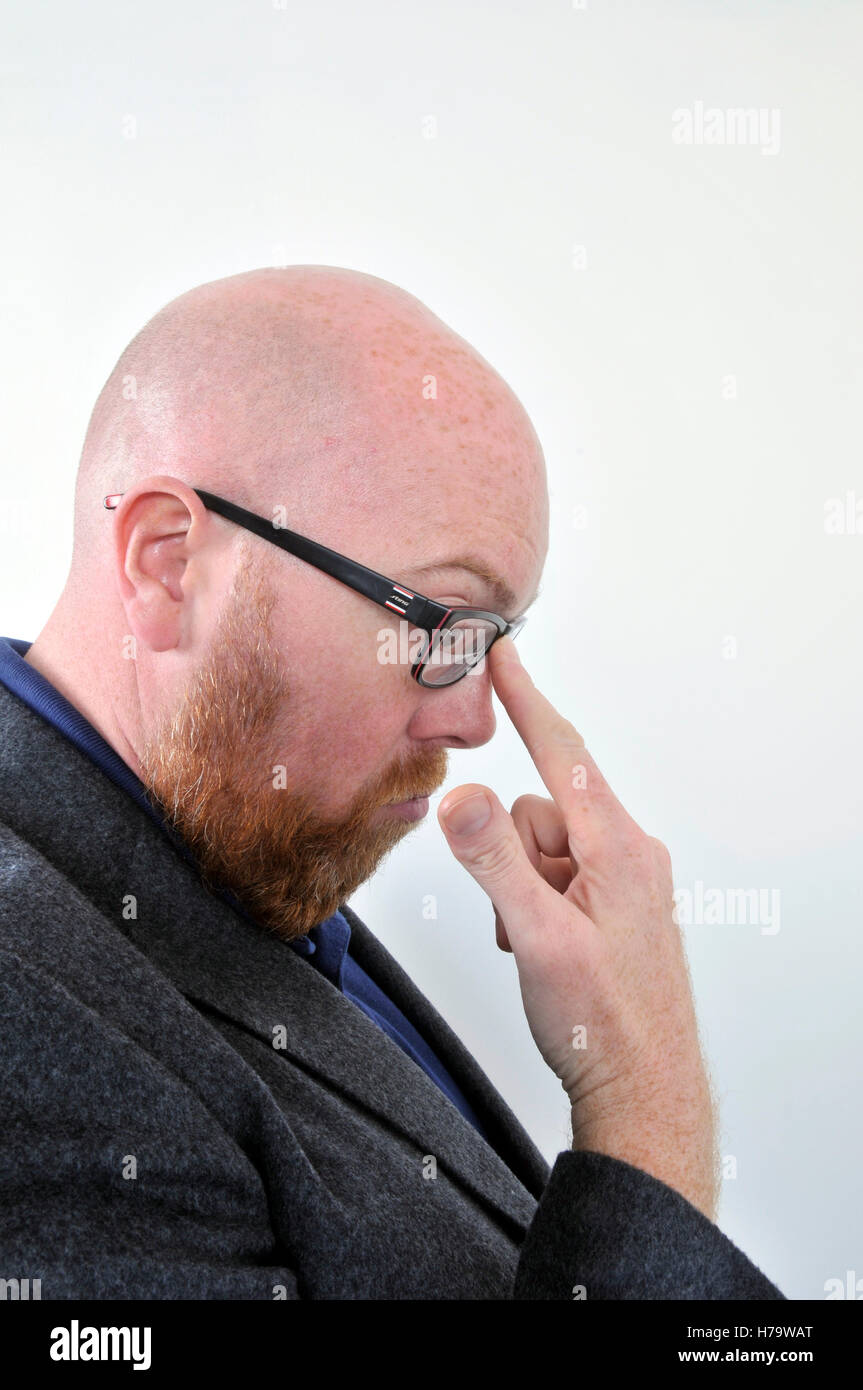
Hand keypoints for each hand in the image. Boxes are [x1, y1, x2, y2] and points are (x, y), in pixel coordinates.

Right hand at [437, 638, 717, 1219]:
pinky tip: (547, 952)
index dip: (527, 700)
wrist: (644, 1092)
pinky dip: (537, 907)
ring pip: (542, 849)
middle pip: (540, 811)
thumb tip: (460, 795)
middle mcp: (629, 854)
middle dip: (511, 856)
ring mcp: (625, 883)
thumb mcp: (537, 936)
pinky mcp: (616, 909)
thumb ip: (494, 861)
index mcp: (617, 847)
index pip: (562, 753)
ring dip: (522, 890)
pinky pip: (557, 880)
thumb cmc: (603, 1022)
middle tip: (518, 918)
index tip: (504, 654)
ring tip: (536, 945)